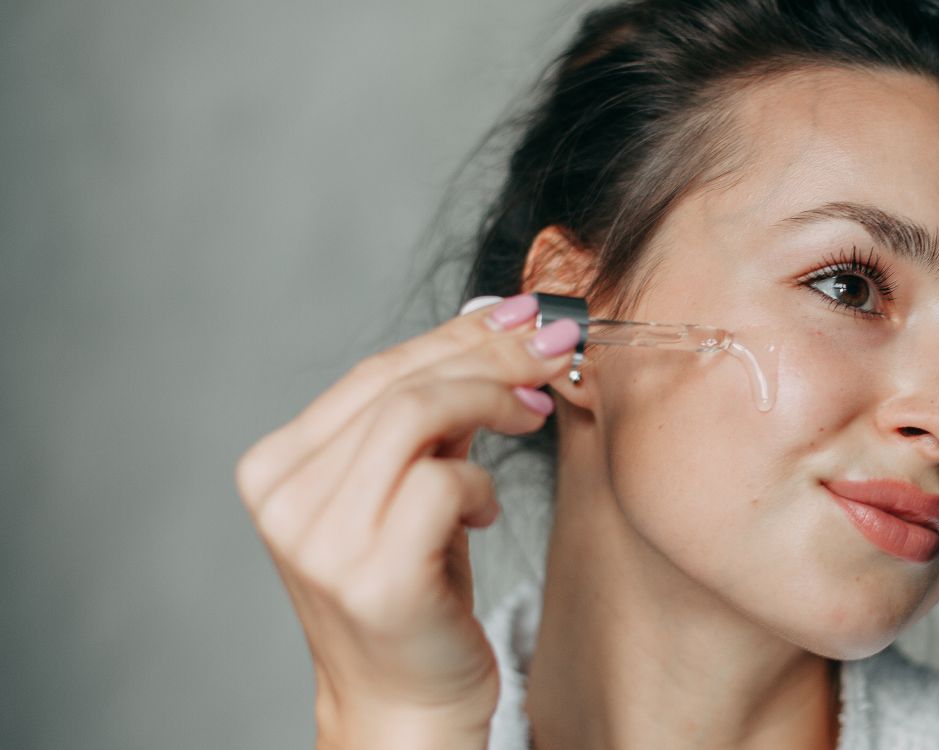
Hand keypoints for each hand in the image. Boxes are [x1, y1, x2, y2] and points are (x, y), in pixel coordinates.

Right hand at [235, 294, 578, 748]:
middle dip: (491, 354)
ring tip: (533, 414)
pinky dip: (480, 484)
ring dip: (493, 400)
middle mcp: (286, 498)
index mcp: (278, 466)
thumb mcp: (411, 489)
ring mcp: (321, 540)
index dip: (458, 335)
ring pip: (415, 415)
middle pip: (397, 382)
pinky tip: (486, 512)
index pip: (376, 370)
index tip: (523, 315)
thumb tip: (496, 318)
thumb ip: (434, 415)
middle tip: (557, 346)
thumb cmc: (416, 593)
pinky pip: (440, 483)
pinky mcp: (372, 577)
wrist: (403, 707)